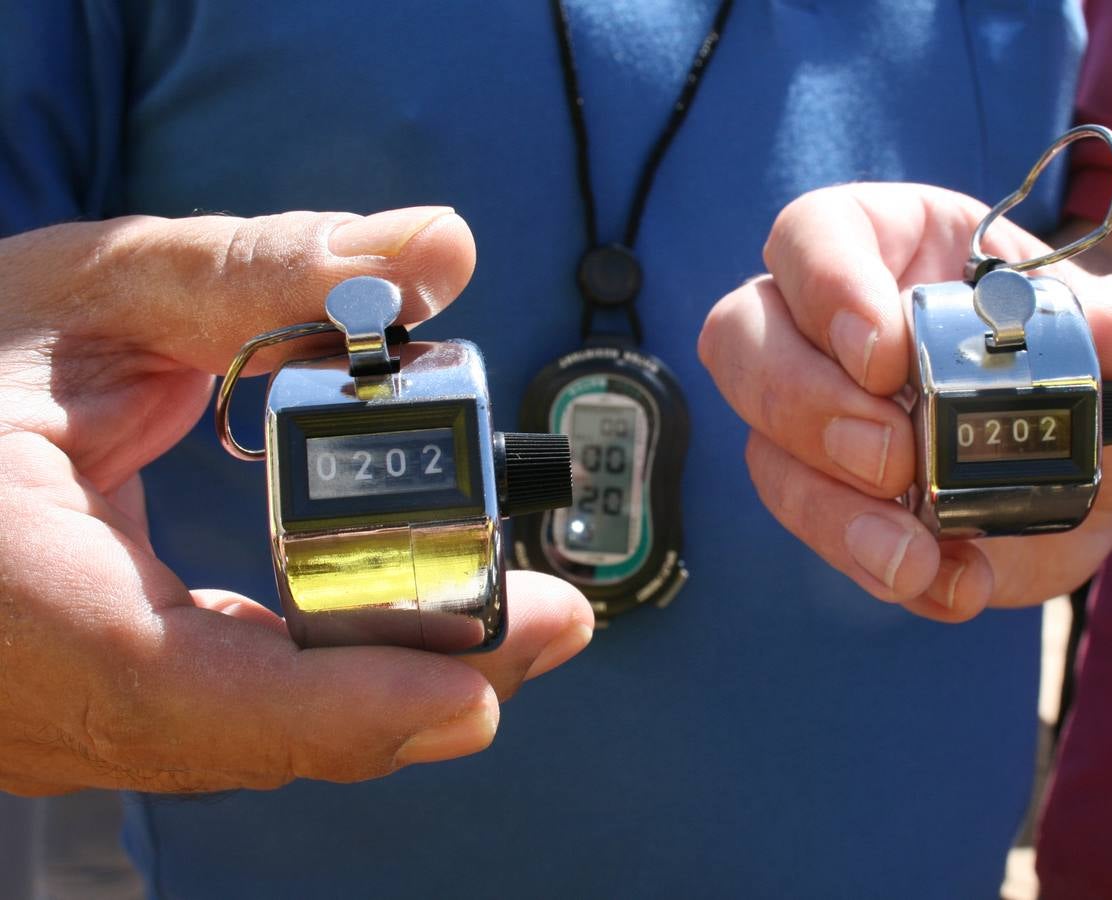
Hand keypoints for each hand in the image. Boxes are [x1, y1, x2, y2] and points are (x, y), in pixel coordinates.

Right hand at [0, 207, 592, 794]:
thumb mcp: (91, 292)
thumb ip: (263, 273)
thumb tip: (434, 249)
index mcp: (8, 590)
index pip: (181, 687)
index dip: (346, 700)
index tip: (484, 683)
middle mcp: (25, 690)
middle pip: (245, 734)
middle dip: (414, 690)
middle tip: (552, 625)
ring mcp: (47, 717)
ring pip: (240, 743)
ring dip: (383, 695)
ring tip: (512, 631)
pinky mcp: (77, 710)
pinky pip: (215, 723)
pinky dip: (320, 691)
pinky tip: (403, 646)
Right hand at [699, 184, 1111, 620]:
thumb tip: (1108, 326)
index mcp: (897, 248)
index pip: (811, 234)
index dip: (825, 284)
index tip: (884, 355)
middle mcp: (835, 327)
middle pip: (743, 336)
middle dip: (803, 403)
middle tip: (892, 456)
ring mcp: (823, 418)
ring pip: (762, 447)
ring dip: (829, 509)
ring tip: (916, 555)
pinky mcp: (836, 501)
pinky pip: (815, 533)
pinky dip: (872, 568)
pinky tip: (954, 583)